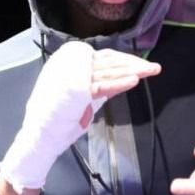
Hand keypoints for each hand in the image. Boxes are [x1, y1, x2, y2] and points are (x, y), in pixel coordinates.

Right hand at [1, 42, 160, 191]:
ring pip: (108, 71)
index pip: (104, 58)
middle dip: (133, 64)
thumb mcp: (83, 99)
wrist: (40, 136)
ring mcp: (73, 78)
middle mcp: (72, 67)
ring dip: (131, 70)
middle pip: (109, 61)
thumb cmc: (59, 119)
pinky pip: (102, 86)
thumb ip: (98, 88)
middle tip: (153, 67)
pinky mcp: (76, 92)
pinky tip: (134, 81)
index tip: (141, 64)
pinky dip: (119, 83)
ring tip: (149, 71)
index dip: (124, 59)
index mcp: (72, 65)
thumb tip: (120, 80)